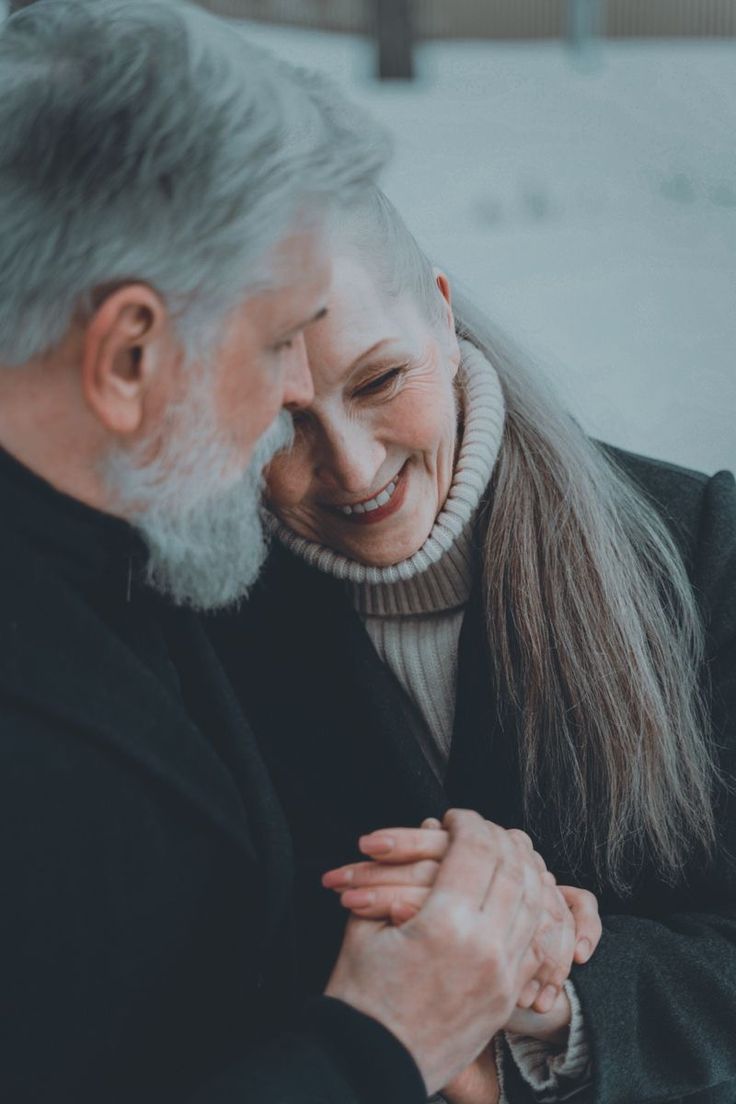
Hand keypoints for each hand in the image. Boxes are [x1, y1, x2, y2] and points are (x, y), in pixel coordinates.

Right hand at [324, 809, 546, 1094]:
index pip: (474, 850)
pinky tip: (512, 895)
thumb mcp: (364, 926)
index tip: (455, 813)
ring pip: (532, 902)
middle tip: (482, 826)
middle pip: (513, 869)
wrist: (371, 1066)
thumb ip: (394, 871)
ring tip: (503, 851)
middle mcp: (485, 947)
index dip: (467, 822)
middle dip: (499, 837)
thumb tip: (426, 829)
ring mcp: (502, 976)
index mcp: (445, 925)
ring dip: (522, 868)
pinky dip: (528, 909)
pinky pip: (533, 941)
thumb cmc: (357, 997)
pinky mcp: (507, 998)